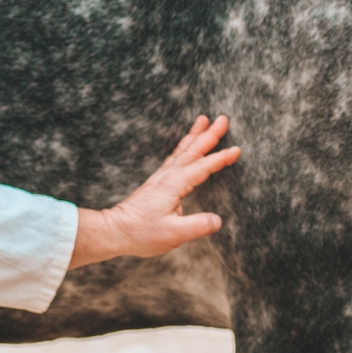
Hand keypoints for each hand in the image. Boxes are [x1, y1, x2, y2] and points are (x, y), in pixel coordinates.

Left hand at [69, 115, 241, 268]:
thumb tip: (218, 220)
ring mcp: (162, 178)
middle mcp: (169, 176)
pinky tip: (186, 145)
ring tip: (203, 120)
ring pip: (183, 151)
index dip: (221, 158)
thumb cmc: (142, 233)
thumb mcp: (174, 234)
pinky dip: (184, 147)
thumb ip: (198, 226)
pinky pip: (175, 158)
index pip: (203, 167)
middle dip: (209, 134)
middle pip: (193, 150)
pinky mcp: (157, 183)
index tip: (237, 149)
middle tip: (223, 119)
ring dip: (195, 135)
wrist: (115, 231)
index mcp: (175, 185)